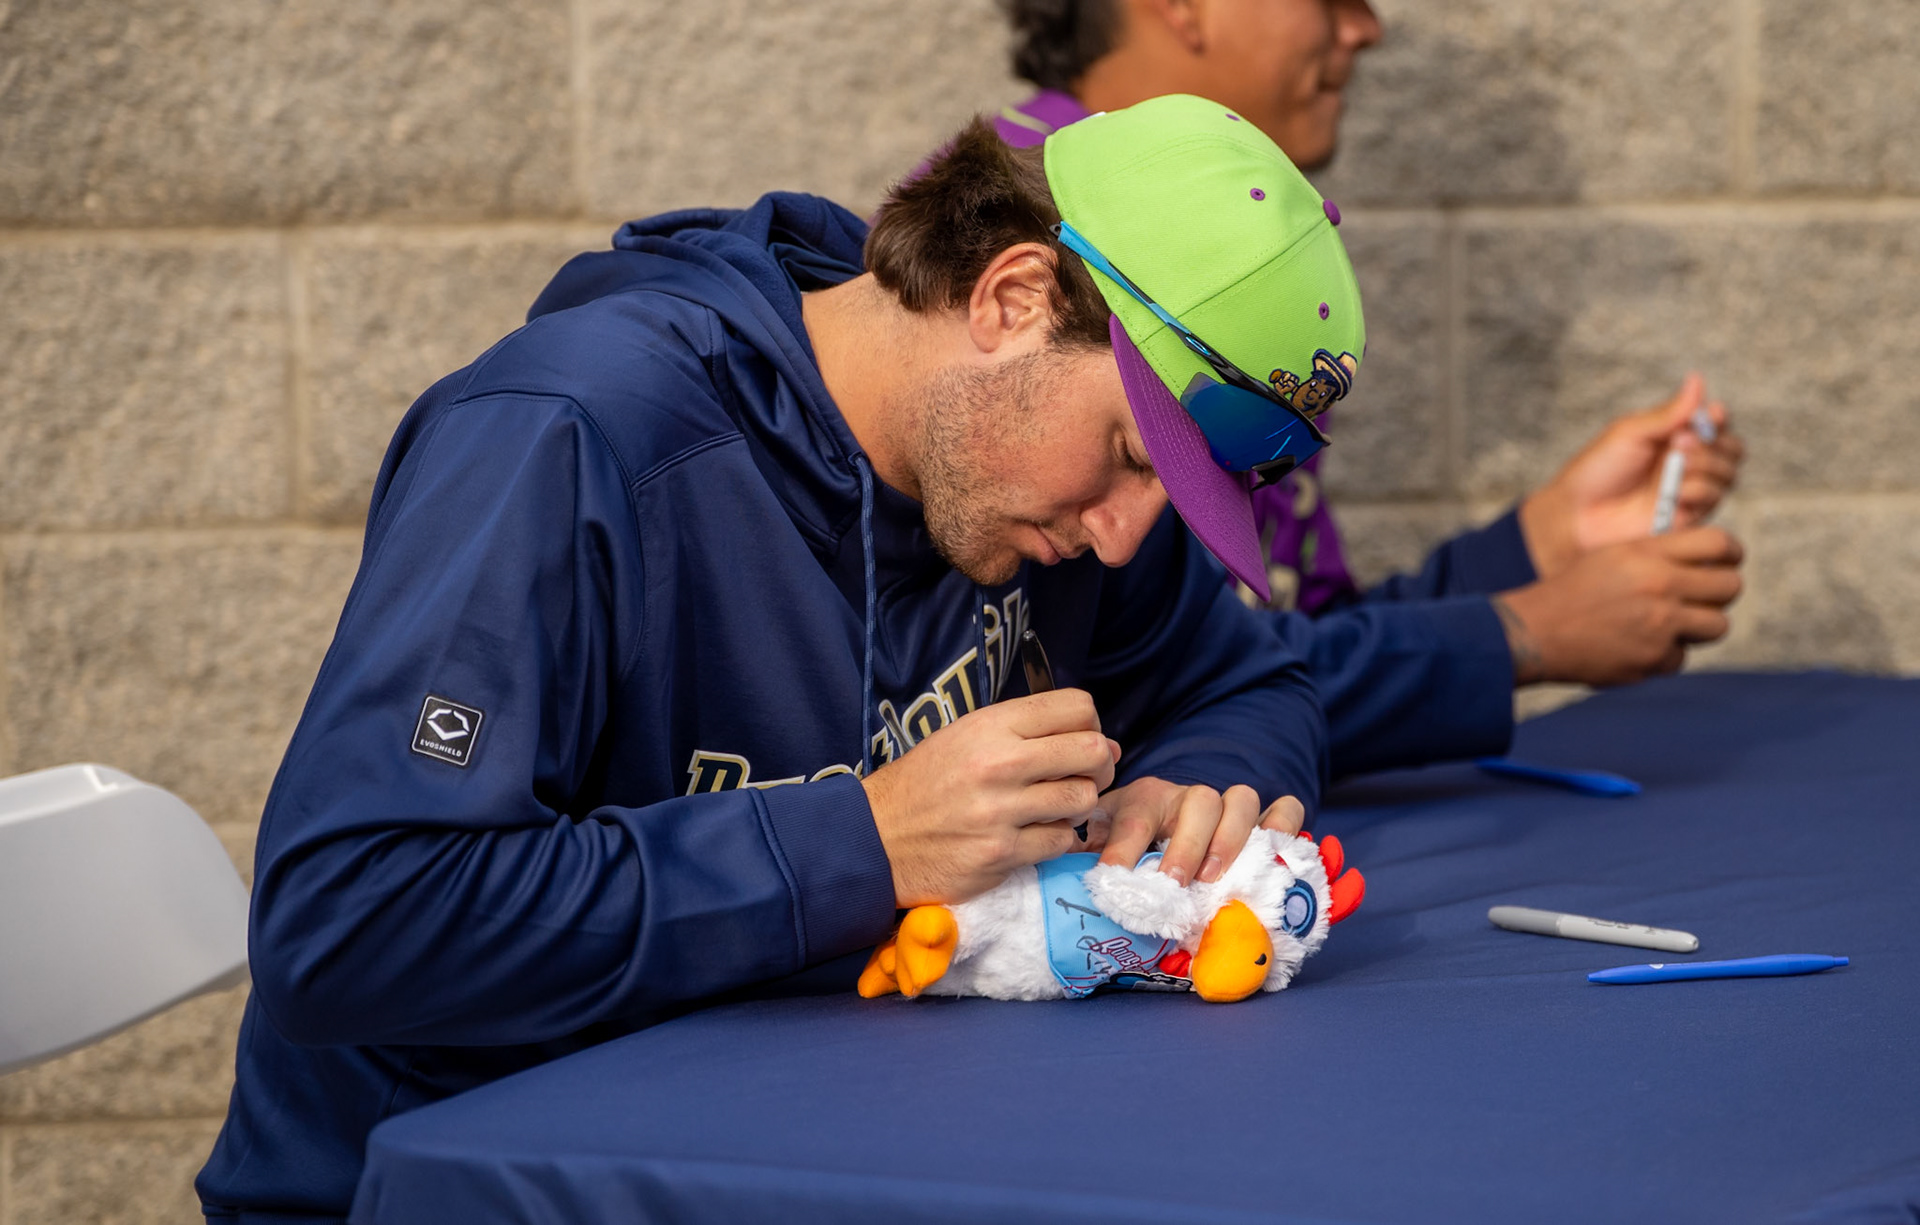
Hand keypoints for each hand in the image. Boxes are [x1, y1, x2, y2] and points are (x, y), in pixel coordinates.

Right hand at [863, 689, 1119, 906]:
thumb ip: (1028, 733)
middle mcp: (999, 763)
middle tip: (1083, 777)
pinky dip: (1054, 839)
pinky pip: (1059, 842)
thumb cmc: (924, 784)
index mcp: (990, 726)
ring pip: (1083, 800)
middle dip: (1099, 765)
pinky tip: (1032, 834)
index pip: (1076, 707)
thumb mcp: (964, 737)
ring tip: (1053, 807)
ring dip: (1077, 806)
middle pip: (1092, 751)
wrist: (875, 838)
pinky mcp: (1001, 855)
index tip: (1079, 741)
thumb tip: (1109, 745)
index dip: (1090, 724)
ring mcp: (1001, 812)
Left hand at [1088, 777, 1305, 886]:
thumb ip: (1090, 862)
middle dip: (1186, 844)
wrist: (1167, 831)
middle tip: (1173, 881)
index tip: (1112, 877)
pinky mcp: (1263, 821)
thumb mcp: (1104, 849)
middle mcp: (1189, 798)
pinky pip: (1286, 809)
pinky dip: (1283, 828)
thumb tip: (1068, 887)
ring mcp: (1229, 807)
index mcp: (1145, 799)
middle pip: (1198, 802)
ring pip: (1241, 800)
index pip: (1135, 815)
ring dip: (1230, 839)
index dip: (1124, 846)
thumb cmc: (1132, 849)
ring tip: (1213, 878)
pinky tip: (1271, 855)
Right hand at [1493, 526, 1743, 686]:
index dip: (1731, 551)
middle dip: (1720, 592)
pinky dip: (1663, 655)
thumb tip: (1708, 559)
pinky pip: (1681, 657)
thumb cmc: (1573, 592)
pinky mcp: (1654, 660)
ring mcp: (1660, 626)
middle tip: (1704, 597)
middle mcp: (1659, 587)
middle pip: (1730, 586)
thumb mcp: (1613, 557)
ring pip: (1717, 625)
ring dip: (1698, 626)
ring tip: (1668, 624)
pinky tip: (1635, 646)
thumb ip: (1659, 554)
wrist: (1536, 633)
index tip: (1728, 560)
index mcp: (1648, 555)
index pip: (1718, 543)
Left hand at [1519, 374, 1745, 577]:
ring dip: (1706, 465)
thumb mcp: (1630, 433)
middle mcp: (1689, 463)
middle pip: (1732, 448)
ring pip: (1728, 472)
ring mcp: (1691, 490)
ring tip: (1675, 466)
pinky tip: (1676, 493)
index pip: (1715, 423)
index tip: (1711, 413)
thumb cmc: (1597, 470)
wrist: (1578, 514)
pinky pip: (1714, 499)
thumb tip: (1697, 379)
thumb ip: (1669, 413)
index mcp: (1675, 437)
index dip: (1718, 417)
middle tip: (1679, 443)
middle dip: (1713, 442)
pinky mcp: (1689, 516)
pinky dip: (1700, 490)